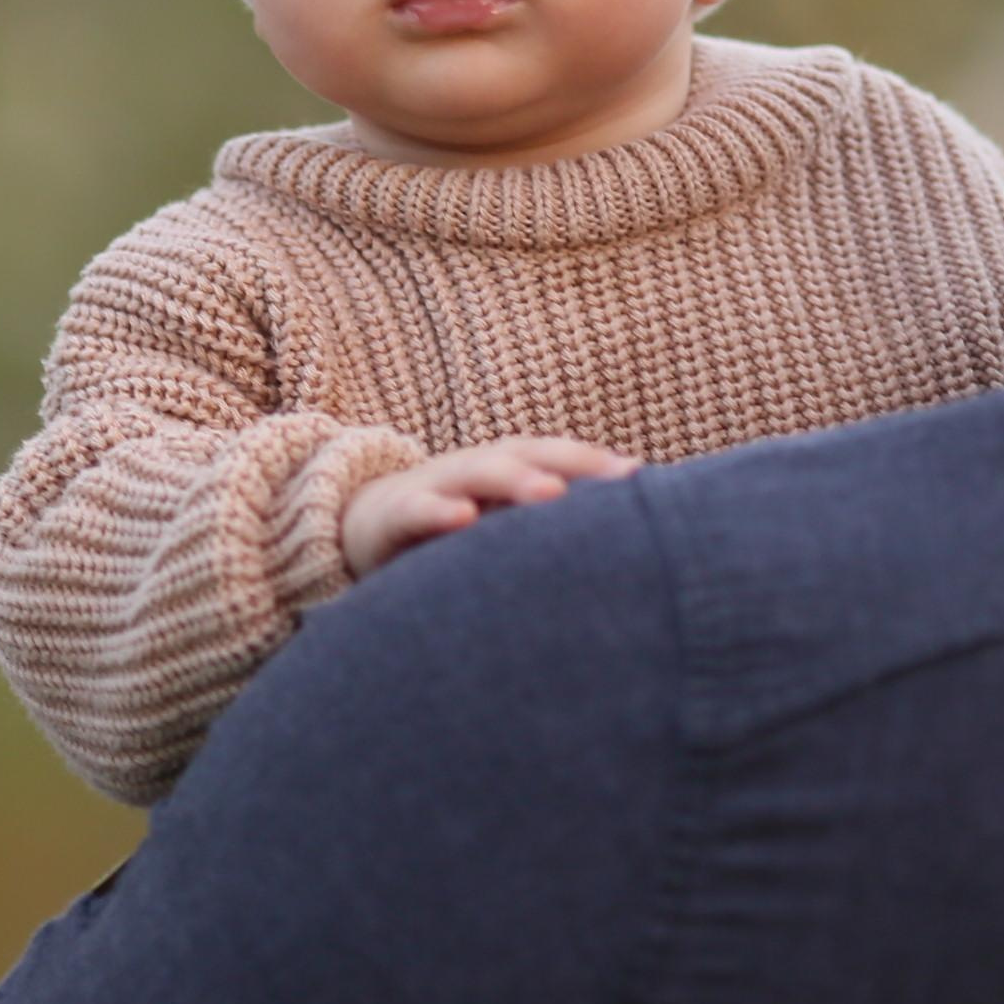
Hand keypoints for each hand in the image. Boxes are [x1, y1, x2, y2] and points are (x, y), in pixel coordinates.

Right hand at [340, 437, 638, 578]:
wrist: (357, 528)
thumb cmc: (448, 532)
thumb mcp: (498, 529)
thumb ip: (545, 530)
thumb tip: (620, 548)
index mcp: (506, 471)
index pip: (559, 458)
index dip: (599, 465)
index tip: (647, 478)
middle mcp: (475, 470)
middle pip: (529, 455)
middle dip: (575, 463)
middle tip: (620, 478)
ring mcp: (434, 487)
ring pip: (478, 473)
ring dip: (516, 478)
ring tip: (553, 492)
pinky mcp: (392, 515)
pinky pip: (416, 509)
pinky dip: (438, 510)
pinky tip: (462, 518)